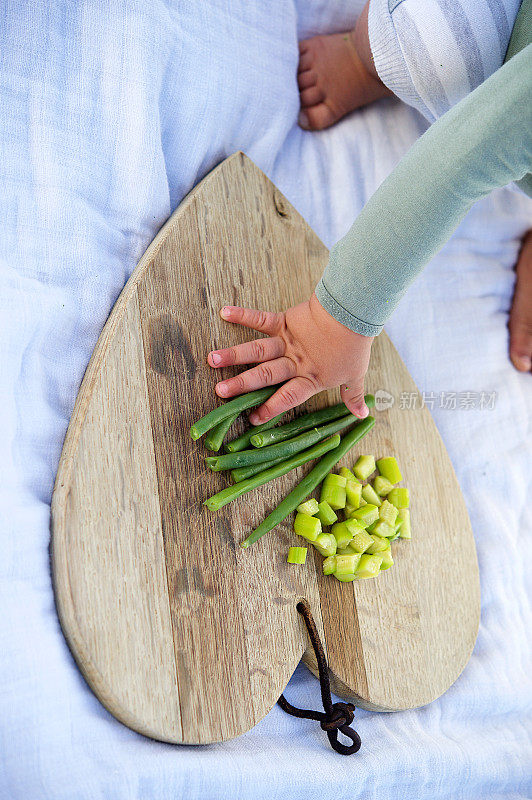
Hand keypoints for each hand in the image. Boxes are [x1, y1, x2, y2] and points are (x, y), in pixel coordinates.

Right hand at [207, 293, 372, 423]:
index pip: (287, 397)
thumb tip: (363, 415)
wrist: (354, 314)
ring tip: (212, 359)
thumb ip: (353, 395)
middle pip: (265, 375)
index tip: (253, 420)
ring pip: (258, 350)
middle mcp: (295, 362)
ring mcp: (288, 342)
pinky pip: (261, 319)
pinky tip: (225, 312)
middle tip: (220, 391)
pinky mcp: (285, 321)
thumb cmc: (355, 346)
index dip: (271, 409)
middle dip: (242, 384)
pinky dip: (243, 314)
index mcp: (310, 378)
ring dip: (234, 354)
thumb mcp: (356, 374)